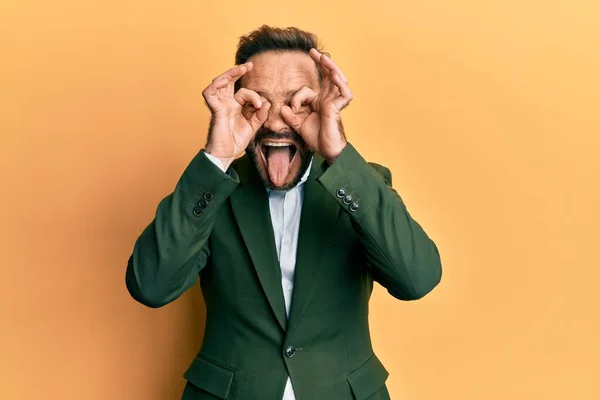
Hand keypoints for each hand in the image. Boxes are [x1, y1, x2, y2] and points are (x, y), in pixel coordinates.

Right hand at [202, 62, 270, 169]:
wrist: (226, 155)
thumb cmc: (235, 141)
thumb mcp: (253, 126)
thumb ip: (260, 115)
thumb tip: (267, 103)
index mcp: (234, 106)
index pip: (244, 93)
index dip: (254, 96)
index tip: (261, 106)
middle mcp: (226, 103)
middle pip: (228, 81)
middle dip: (237, 71)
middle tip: (249, 65)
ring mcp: (219, 106)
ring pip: (218, 82)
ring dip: (229, 74)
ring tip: (240, 69)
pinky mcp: (215, 111)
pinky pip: (209, 93)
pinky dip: (214, 86)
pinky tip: (223, 82)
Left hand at [281, 48, 352, 162]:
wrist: (327, 150)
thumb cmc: (317, 138)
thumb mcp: (299, 125)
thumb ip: (291, 116)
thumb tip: (282, 108)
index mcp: (320, 102)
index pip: (308, 90)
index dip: (297, 97)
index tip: (292, 107)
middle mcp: (329, 99)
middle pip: (329, 76)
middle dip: (322, 63)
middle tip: (313, 52)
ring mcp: (335, 102)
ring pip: (339, 79)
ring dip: (332, 67)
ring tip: (324, 58)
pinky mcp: (339, 108)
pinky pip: (344, 92)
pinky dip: (340, 83)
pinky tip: (334, 76)